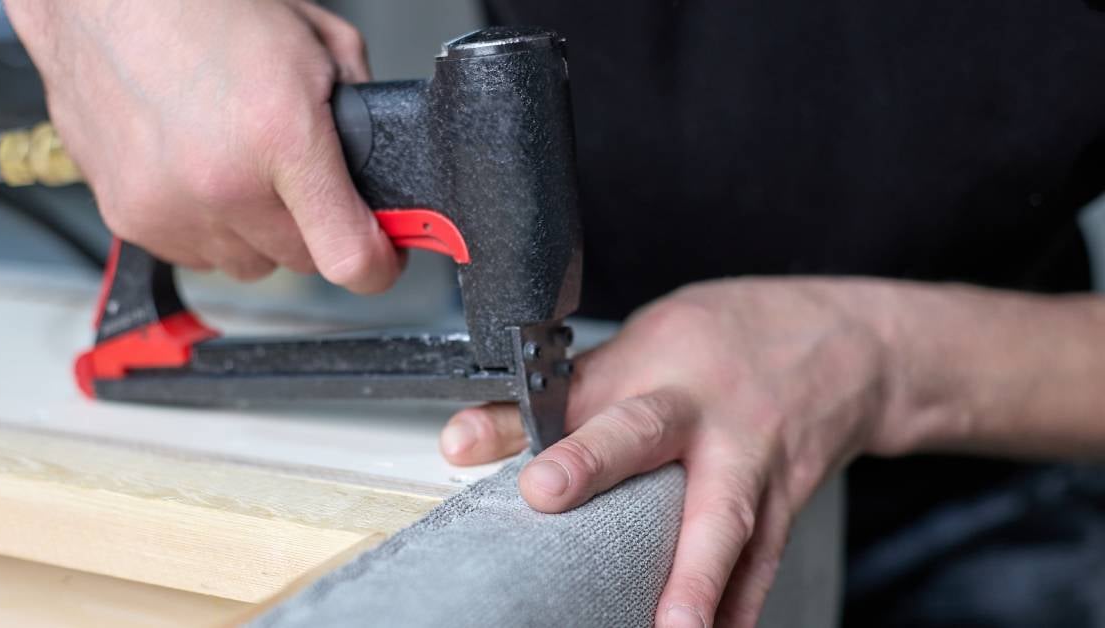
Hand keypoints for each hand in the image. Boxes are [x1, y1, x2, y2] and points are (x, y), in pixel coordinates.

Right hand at [4, 0, 401, 289]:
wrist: (99, 1)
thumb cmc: (198, 8)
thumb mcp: (315, 41)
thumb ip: (360, 104)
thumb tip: (377, 154)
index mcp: (280, 139)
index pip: (347, 256)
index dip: (377, 265)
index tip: (383, 258)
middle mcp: (223, 185)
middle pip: (299, 260)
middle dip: (311, 227)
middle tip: (297, 178)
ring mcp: (170, 208)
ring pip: (246, 262)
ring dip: (255, 229)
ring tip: (239, 164)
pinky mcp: (130, 218)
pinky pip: (194, 252)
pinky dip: (206, 225)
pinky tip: (198, 171)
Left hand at [441, 279, 895, 626]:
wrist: (850, 344)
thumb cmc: (730, 342)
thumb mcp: (643, 343)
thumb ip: (560, 396)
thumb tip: (464, 440)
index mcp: (660, 364)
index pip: (580, 386)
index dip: (519, 410)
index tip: (468, 441)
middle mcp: (705, 408)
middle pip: (649, 434)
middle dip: (598, 464)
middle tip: (547, 494)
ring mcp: (755, 458)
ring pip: (724, 518)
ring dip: (694, 578)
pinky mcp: (787, 503)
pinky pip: (762, 562)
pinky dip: (738, 606)